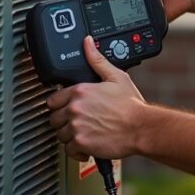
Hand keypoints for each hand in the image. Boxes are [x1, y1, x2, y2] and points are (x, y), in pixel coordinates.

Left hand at [46, 36, 147, 160]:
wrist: (141, 127)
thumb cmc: (131, 105)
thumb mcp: (115, 77)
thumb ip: (97, 60)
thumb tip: (87, 44)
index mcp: (80, 91)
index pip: (53, 100)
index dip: (60, 105)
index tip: (67, 109)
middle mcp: (75, 108)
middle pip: (54, 118)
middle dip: (64, 121)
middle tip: (77, 123)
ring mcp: (77, 126)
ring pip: (60, 135)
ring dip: (70, 136)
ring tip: (83, 134)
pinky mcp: (81, 143)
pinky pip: (69, 150)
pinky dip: (77, 151)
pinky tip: (86, 146)